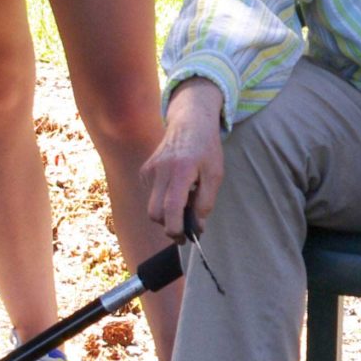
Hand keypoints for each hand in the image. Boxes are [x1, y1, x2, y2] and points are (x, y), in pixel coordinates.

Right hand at [144, 80, 225, 236]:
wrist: (190, 122)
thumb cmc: (206, 149)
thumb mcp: (215, 175)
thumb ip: (205, 202)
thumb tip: (197, 226)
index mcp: (181, 170)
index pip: (171, 208)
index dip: (176, 228)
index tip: (185, 237)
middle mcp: (160, 170)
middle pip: (155, 213)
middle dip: (169, 225)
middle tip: (186, 228)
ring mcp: (149, 170)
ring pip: (151, 207)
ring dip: (167, 213)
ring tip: (185, 202)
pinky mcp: (145, 171)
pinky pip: (151, 196)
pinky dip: (162, 201)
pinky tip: (177, 190)